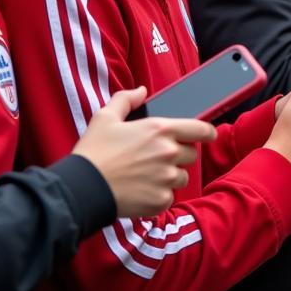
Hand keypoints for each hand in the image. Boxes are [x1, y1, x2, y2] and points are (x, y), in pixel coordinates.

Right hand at [73, 88, 216, 216]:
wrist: (82, 188)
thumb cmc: (94, 152)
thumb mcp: (105, 117)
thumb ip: (126, 99)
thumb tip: (142, 91)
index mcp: (160, 130)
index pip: (201, 129)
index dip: (207, 132)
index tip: (208, 135)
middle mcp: (169, 153)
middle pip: (191, 154)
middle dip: (179, 155)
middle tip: (156, 158)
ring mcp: (167, 178)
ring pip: (182, 177)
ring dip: (170, 176)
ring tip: (146, 176)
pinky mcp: (161, 200)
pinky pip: (169, 196)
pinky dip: (159, 195)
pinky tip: (140, 191)